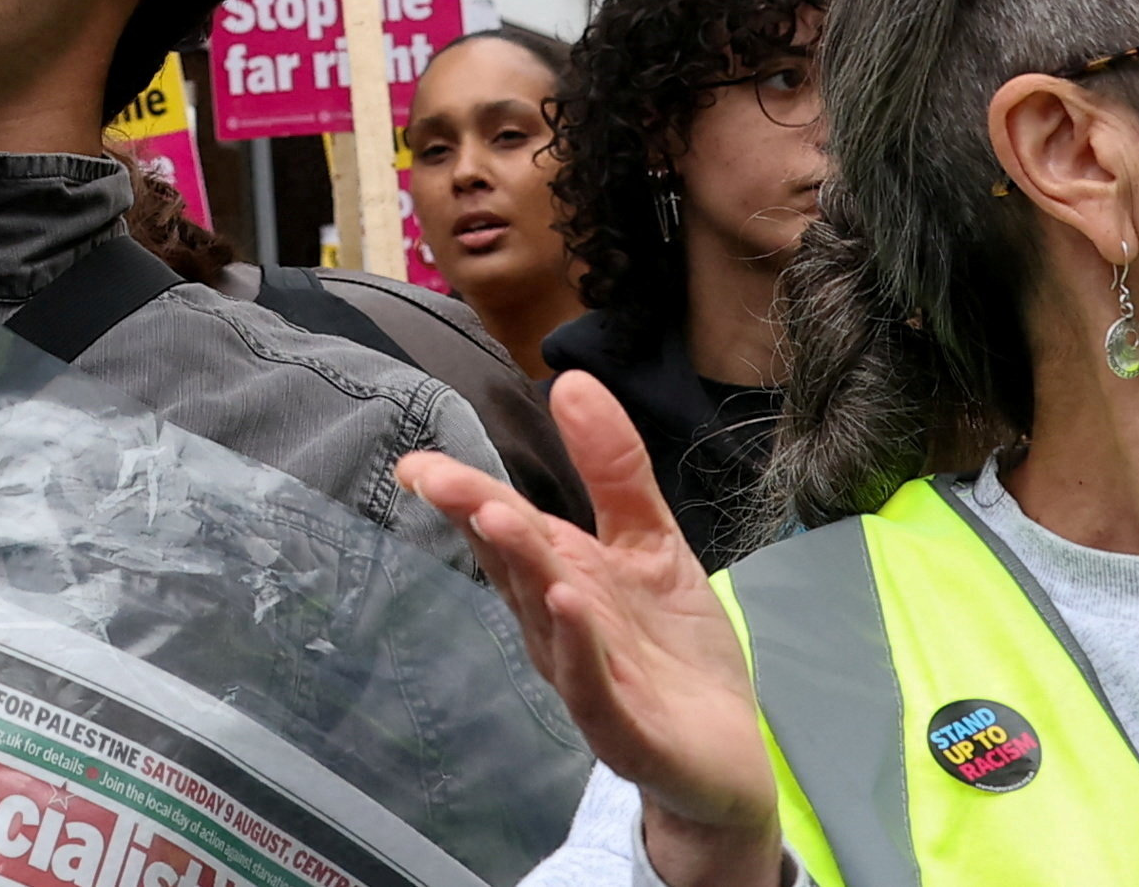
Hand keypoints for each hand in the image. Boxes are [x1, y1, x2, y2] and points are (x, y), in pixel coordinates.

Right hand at [399, 376, 781, 886]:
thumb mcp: (650, 543)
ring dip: (522, 570)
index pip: (506, 530)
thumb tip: (570, 380)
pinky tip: (568, 605)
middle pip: (515, 568)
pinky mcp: (626, 731)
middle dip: (480, 521)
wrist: (722, 758)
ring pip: (547, 621)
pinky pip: (594, 689)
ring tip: (497, 517)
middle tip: (442, 479)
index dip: (462, 495)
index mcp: (562, 579)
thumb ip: (613, 470)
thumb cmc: (673, 650)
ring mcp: (588, 681)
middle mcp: (560, 629)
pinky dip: (578, 648)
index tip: (416, 463)